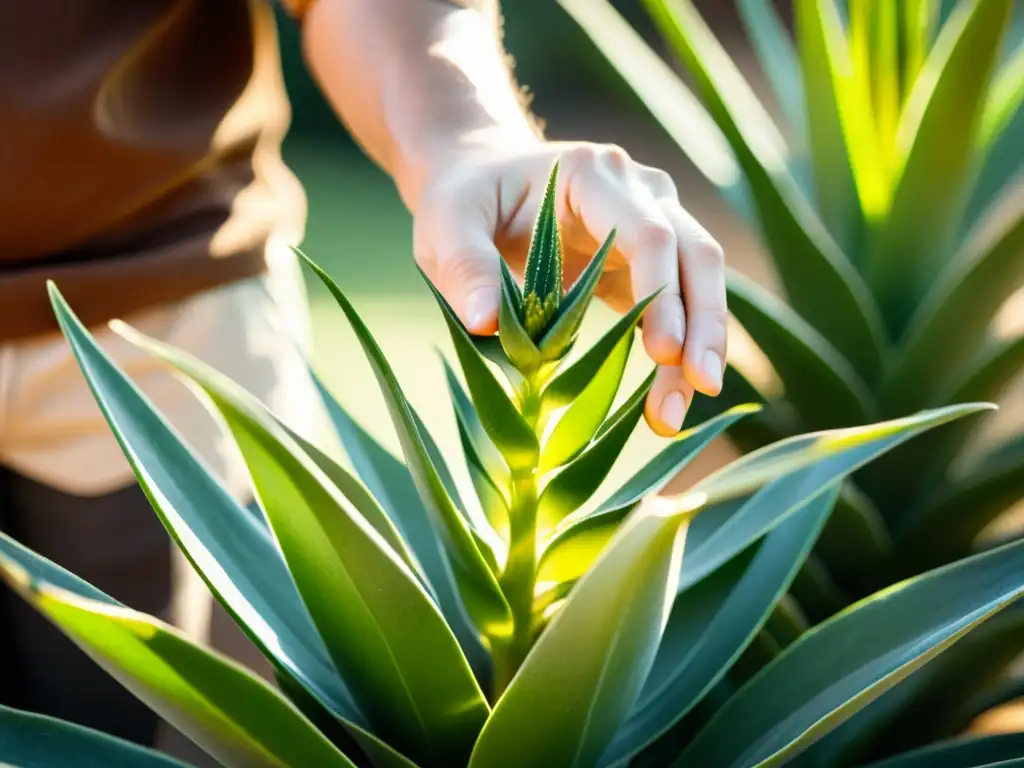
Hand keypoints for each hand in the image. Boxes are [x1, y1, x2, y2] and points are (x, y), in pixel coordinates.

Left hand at [412, 137, 726, 436]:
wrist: (479, 177)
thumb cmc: (465, 198)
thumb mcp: (446, 224)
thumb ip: (465, 267)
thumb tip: (484, 324)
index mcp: (594, 175)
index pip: (649, 233)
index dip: (661, 293)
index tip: (663, 352)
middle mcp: (638, 192)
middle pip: (697, 255)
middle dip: (704, 324)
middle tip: (701, 387)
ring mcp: (651, 223)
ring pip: (699, 282)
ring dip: (701, 346)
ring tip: (675, 413)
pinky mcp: (643, 263)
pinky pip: (676, 305)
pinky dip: (676, 352)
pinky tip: (667, 396)